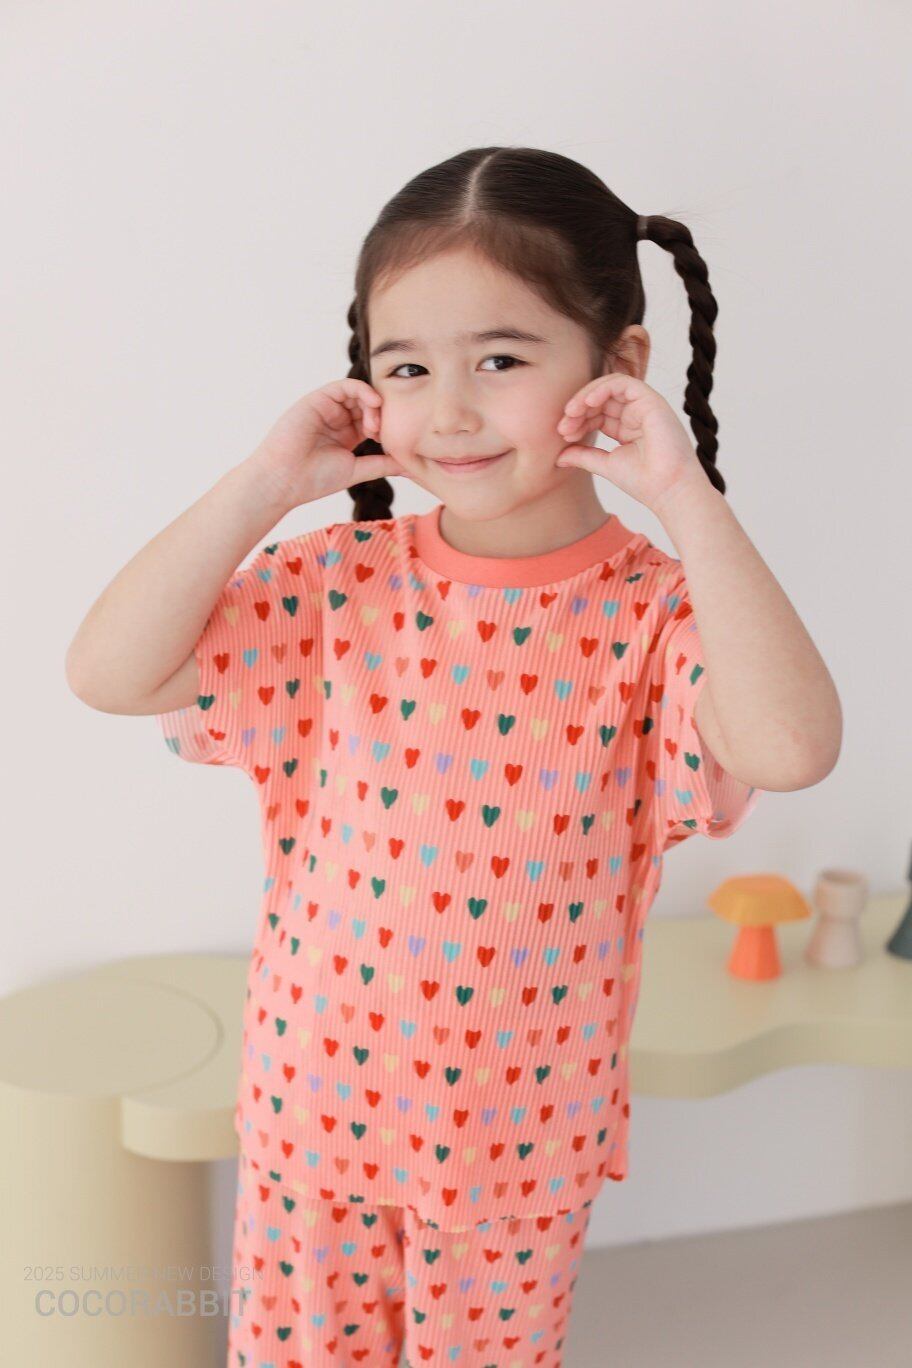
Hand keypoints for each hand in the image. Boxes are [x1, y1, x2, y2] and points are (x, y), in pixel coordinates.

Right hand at [249, 378, 411, 512]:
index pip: (374, 420)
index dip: (387, 427)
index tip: (392, 443)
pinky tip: (373, 402)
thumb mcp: (357, 470)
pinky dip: (362, 390)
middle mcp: (338, 419)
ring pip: (359, 394)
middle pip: (369, 405)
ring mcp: (328, 408)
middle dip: (381, 416)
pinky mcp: (318, 399)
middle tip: (382, 434)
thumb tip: (411, 466)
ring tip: (375, 425)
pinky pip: (345, 386)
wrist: (283, 480)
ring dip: (373, 405)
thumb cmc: (314, 480)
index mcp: (347, 435)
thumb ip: (382, 464)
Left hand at [554, 372, 704, 514]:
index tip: (563, 435)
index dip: (578, 420)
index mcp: (627, 428)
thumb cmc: (643, 482)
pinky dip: (602, 388)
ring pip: (609, 386)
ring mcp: (644, 406)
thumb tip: (558, 457)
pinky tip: (588, 402)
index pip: (597, 413)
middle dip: (578, 409)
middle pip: (600, 399)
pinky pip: (623, 382)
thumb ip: (583, 456)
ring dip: (586, 396)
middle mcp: (636, 414)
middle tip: (563, 426)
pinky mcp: (651, 400)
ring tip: (571, 412)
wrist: (668, 489)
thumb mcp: (605, 465)